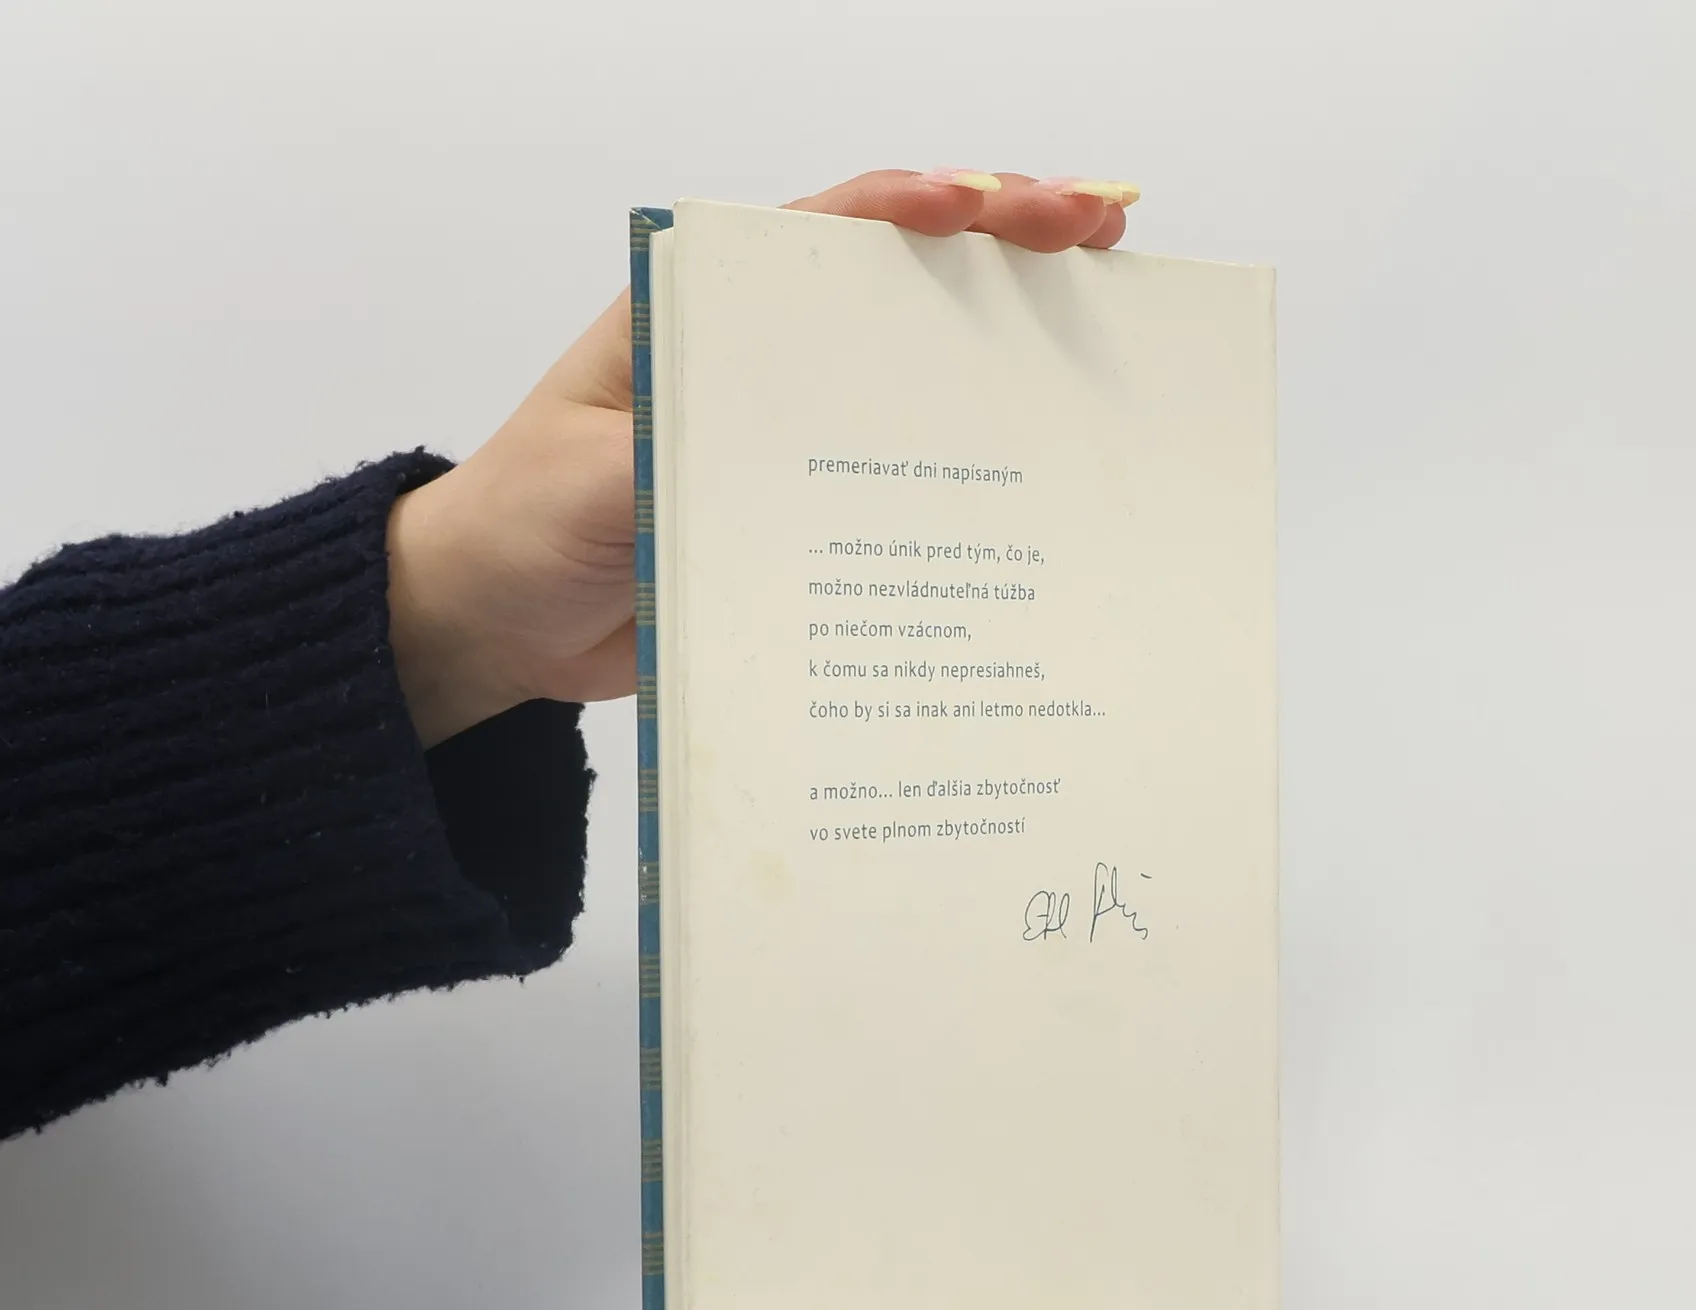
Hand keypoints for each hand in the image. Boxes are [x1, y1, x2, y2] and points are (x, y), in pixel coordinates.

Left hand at [385, 171, 1137, 745]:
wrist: (495, 625)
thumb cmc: (521, 528)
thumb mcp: (595, 476)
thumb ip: (681, 448)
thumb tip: (787, 454)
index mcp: (703, 312)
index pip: (828, 230)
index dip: (924, 206)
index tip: (1002, 206)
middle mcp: (762, 358)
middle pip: (901, 285)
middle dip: (1006, 249)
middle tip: (1103, 236)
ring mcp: (791, 436)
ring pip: (917, 376)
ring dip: (1010, 351)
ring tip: (1108, 330)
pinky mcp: (804, 514)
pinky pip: (899, 481)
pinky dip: (971, 469)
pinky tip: (1042, 469)